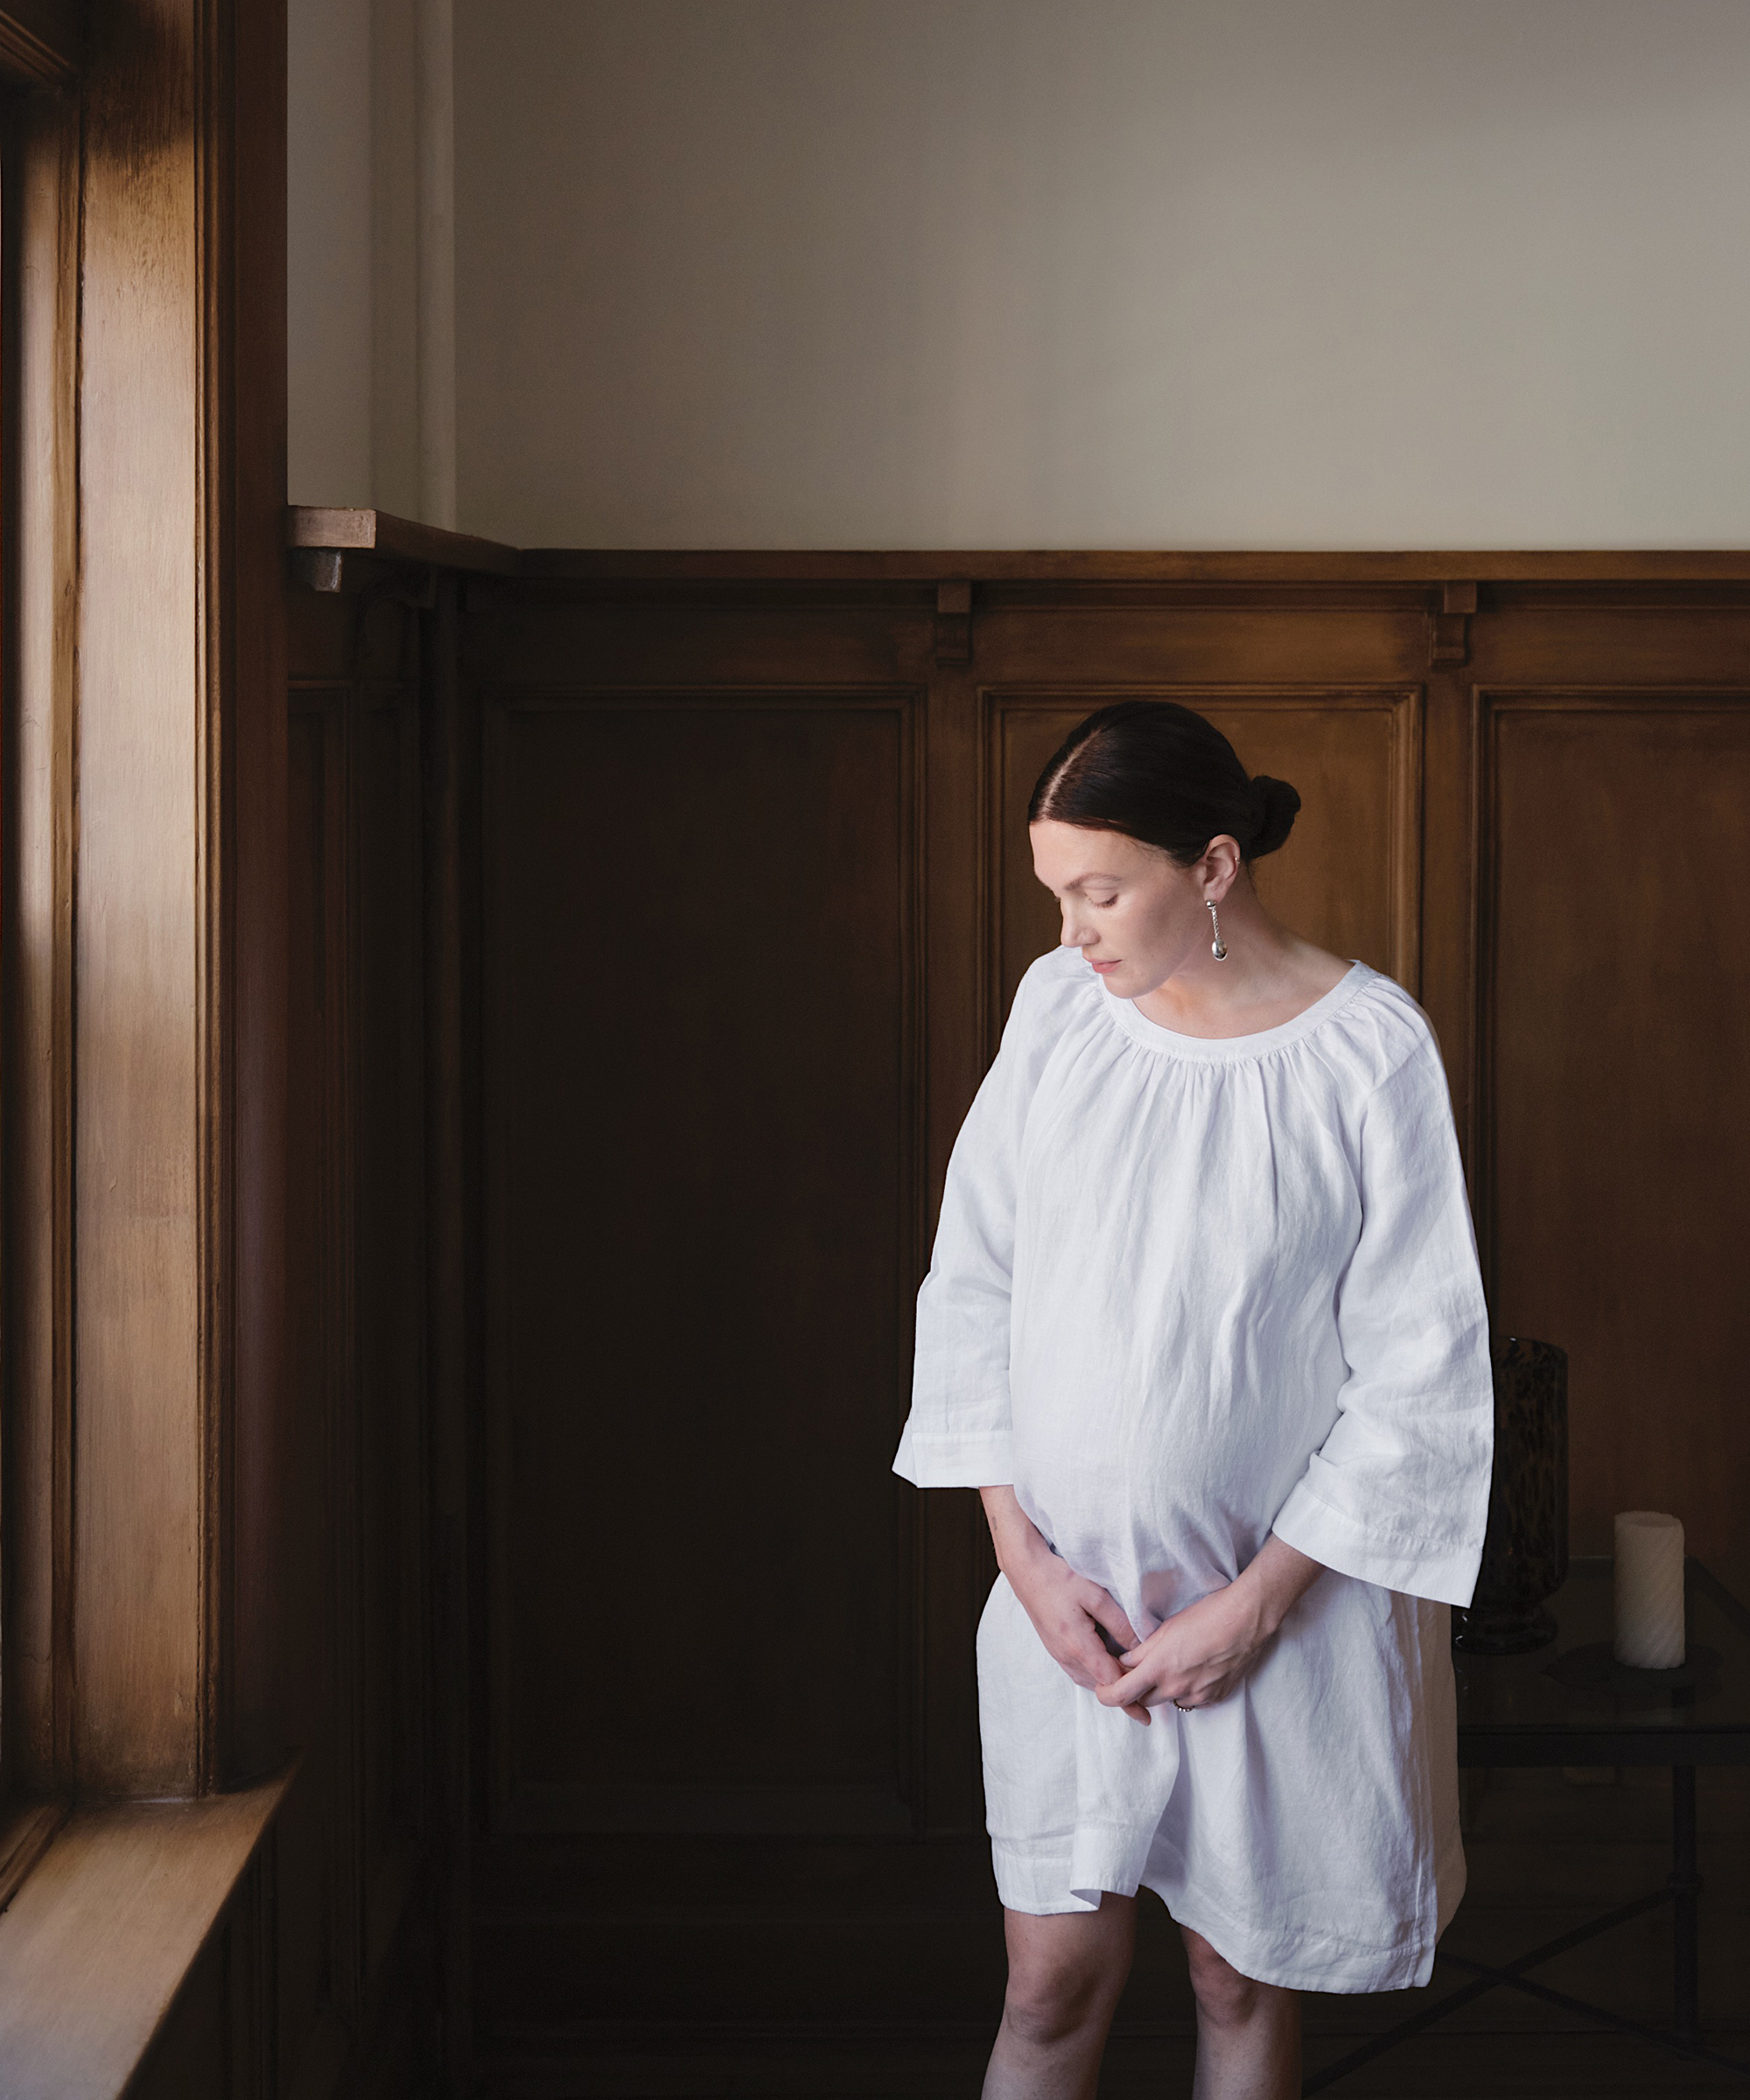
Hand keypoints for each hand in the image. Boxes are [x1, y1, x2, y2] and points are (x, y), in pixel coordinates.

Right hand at [979, 1487, 1152, 1723]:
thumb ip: (1119, 1623)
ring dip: (1106, 1688)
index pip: (1110, 1682)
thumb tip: (1140, 1646)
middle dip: (1120, 1699)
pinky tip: (1103, 1671)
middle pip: (1098, 1686)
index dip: (1129, 1699)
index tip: (1145, 1716)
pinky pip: (1077, 1672)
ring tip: (1127, 1693)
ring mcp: (1057, 1653)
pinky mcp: (1053, 1647)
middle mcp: (1066, 1655)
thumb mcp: (1096, 1596)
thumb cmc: (1060, 1577)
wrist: (1026, 1569)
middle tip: (1143, 1708)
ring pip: (1086, 1681)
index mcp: (1079, 1645)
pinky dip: (1093, 1678)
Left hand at [1095, 1534, 1322, 1721]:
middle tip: (1133, 1674)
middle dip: (1134, 1691)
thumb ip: (1142, 1650)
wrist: (1246, 1620)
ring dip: (1160, 1690)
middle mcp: (1176, 1688)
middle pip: (1142, 1701)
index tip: (1102, 1687)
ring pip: (1167, 1702)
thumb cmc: (1206, 1615)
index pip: (1121, 1694)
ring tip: (1169, 1667)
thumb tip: (1125, 1662)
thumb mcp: (1166, 1629)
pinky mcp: (1215, 1698)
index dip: (1106, 1694)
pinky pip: (1190, 1701)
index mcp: (1159, 1668)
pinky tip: (1191, 1670)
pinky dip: (1184, 1690)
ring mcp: (1197, 1696)